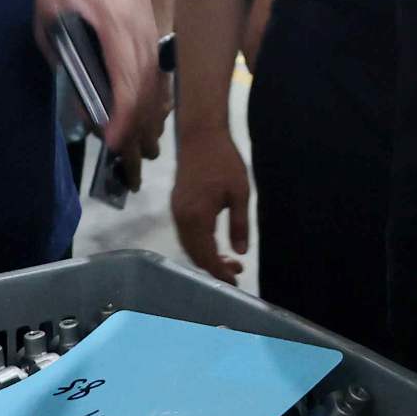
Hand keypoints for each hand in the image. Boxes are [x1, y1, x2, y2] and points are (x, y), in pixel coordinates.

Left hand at [36, 0, 161, 153]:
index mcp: (116, 24)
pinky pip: (155, 72)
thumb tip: (62, 70)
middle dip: (135, 124)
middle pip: (146, 88)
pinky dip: (149, 97)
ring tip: (129, 142)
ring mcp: (150, 33)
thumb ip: (49, 33)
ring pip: (154, 82)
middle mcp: (140, 33)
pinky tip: (140, 114)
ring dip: (144, 114)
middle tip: (117, 152)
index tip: (109, 139)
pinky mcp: (152, 33)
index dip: (121, 113)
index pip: (126, 77)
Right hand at [172, 129, 253, 283]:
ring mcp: (176, 211)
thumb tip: (240, 253)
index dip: (220, 272)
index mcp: (197, 217)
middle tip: (236, 270)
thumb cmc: (224, 161)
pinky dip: (198, 244)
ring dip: (205, 256)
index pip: (206, 255)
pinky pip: (185, 234)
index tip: (236, 280)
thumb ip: (240, 225)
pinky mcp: (176, 204)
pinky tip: (213, 242)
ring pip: (188, 245)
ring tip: (228, 259)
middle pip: (194, 254)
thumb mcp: (240, 193)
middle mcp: (181, 218)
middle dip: (213, 267)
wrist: (201, 135)